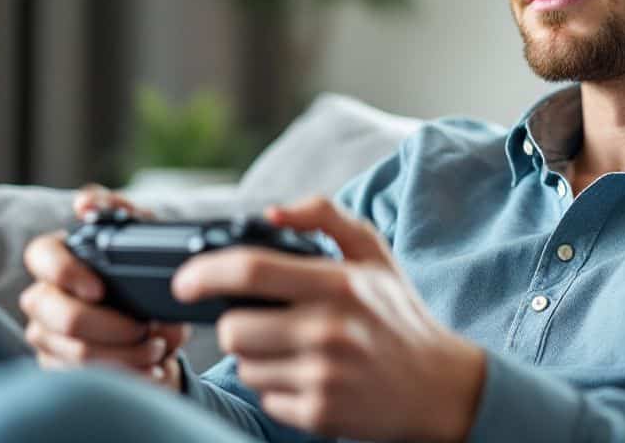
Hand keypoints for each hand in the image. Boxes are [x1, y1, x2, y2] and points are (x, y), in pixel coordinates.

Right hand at [19, 185, 190, 388]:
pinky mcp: (57, 367)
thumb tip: (83, 204)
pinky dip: (126, 376)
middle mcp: (43, 298)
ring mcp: (46, 335)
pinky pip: (86, 379)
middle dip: (114, 327)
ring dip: (128, 355)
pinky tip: (150, 371)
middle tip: (149, 330)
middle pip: (63, 316)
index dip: (66, 272)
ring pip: (79, 353)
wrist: (152, 324)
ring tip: (157, 350)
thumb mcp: (140, 238)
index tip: (100, 289)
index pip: (41, 255)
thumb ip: (117, 210)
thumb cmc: (138, 273)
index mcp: (57, 259)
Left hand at [172, 197, 486, 442]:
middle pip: (233, 328)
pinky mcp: (318, 414)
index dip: (204, 272)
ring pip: (243, 365)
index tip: (185, 280)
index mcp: (339, 284)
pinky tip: (309, 375)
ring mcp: (322, 377)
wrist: (439, 386)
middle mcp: (328, 331)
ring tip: (294, 348)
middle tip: (264, 319)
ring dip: (257, 356)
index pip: (250, 271)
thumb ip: (324, 216)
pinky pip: (264, 397)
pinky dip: (277, 386)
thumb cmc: (399, 315)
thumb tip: (271, 212)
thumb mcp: (374, 252)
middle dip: (237, 322)